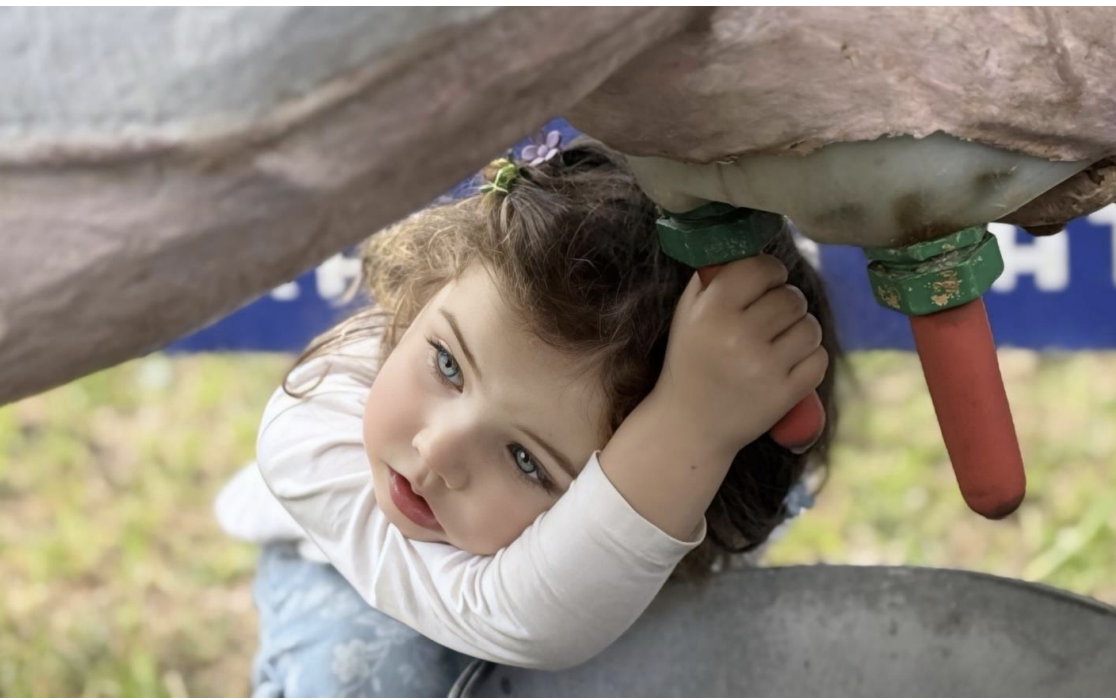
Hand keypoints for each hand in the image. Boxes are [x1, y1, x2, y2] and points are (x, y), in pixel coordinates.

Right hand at [649, 255, 828, 456]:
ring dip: (801, 330)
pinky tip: (790, 362)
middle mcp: (738, 337)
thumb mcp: (687, 314)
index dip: (770, 272)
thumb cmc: (691, 360)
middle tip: (771, 318)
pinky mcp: (784, 395)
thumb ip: (712, 278)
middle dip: (787, 303)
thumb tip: (748, 246)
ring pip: (810, 327)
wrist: (689, 424)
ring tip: (780, 341)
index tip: (766, 283)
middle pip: (791, 298)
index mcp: (712, 311)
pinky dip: (810, 358)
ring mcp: (763, 368)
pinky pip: (819, 359)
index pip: (762, 268)